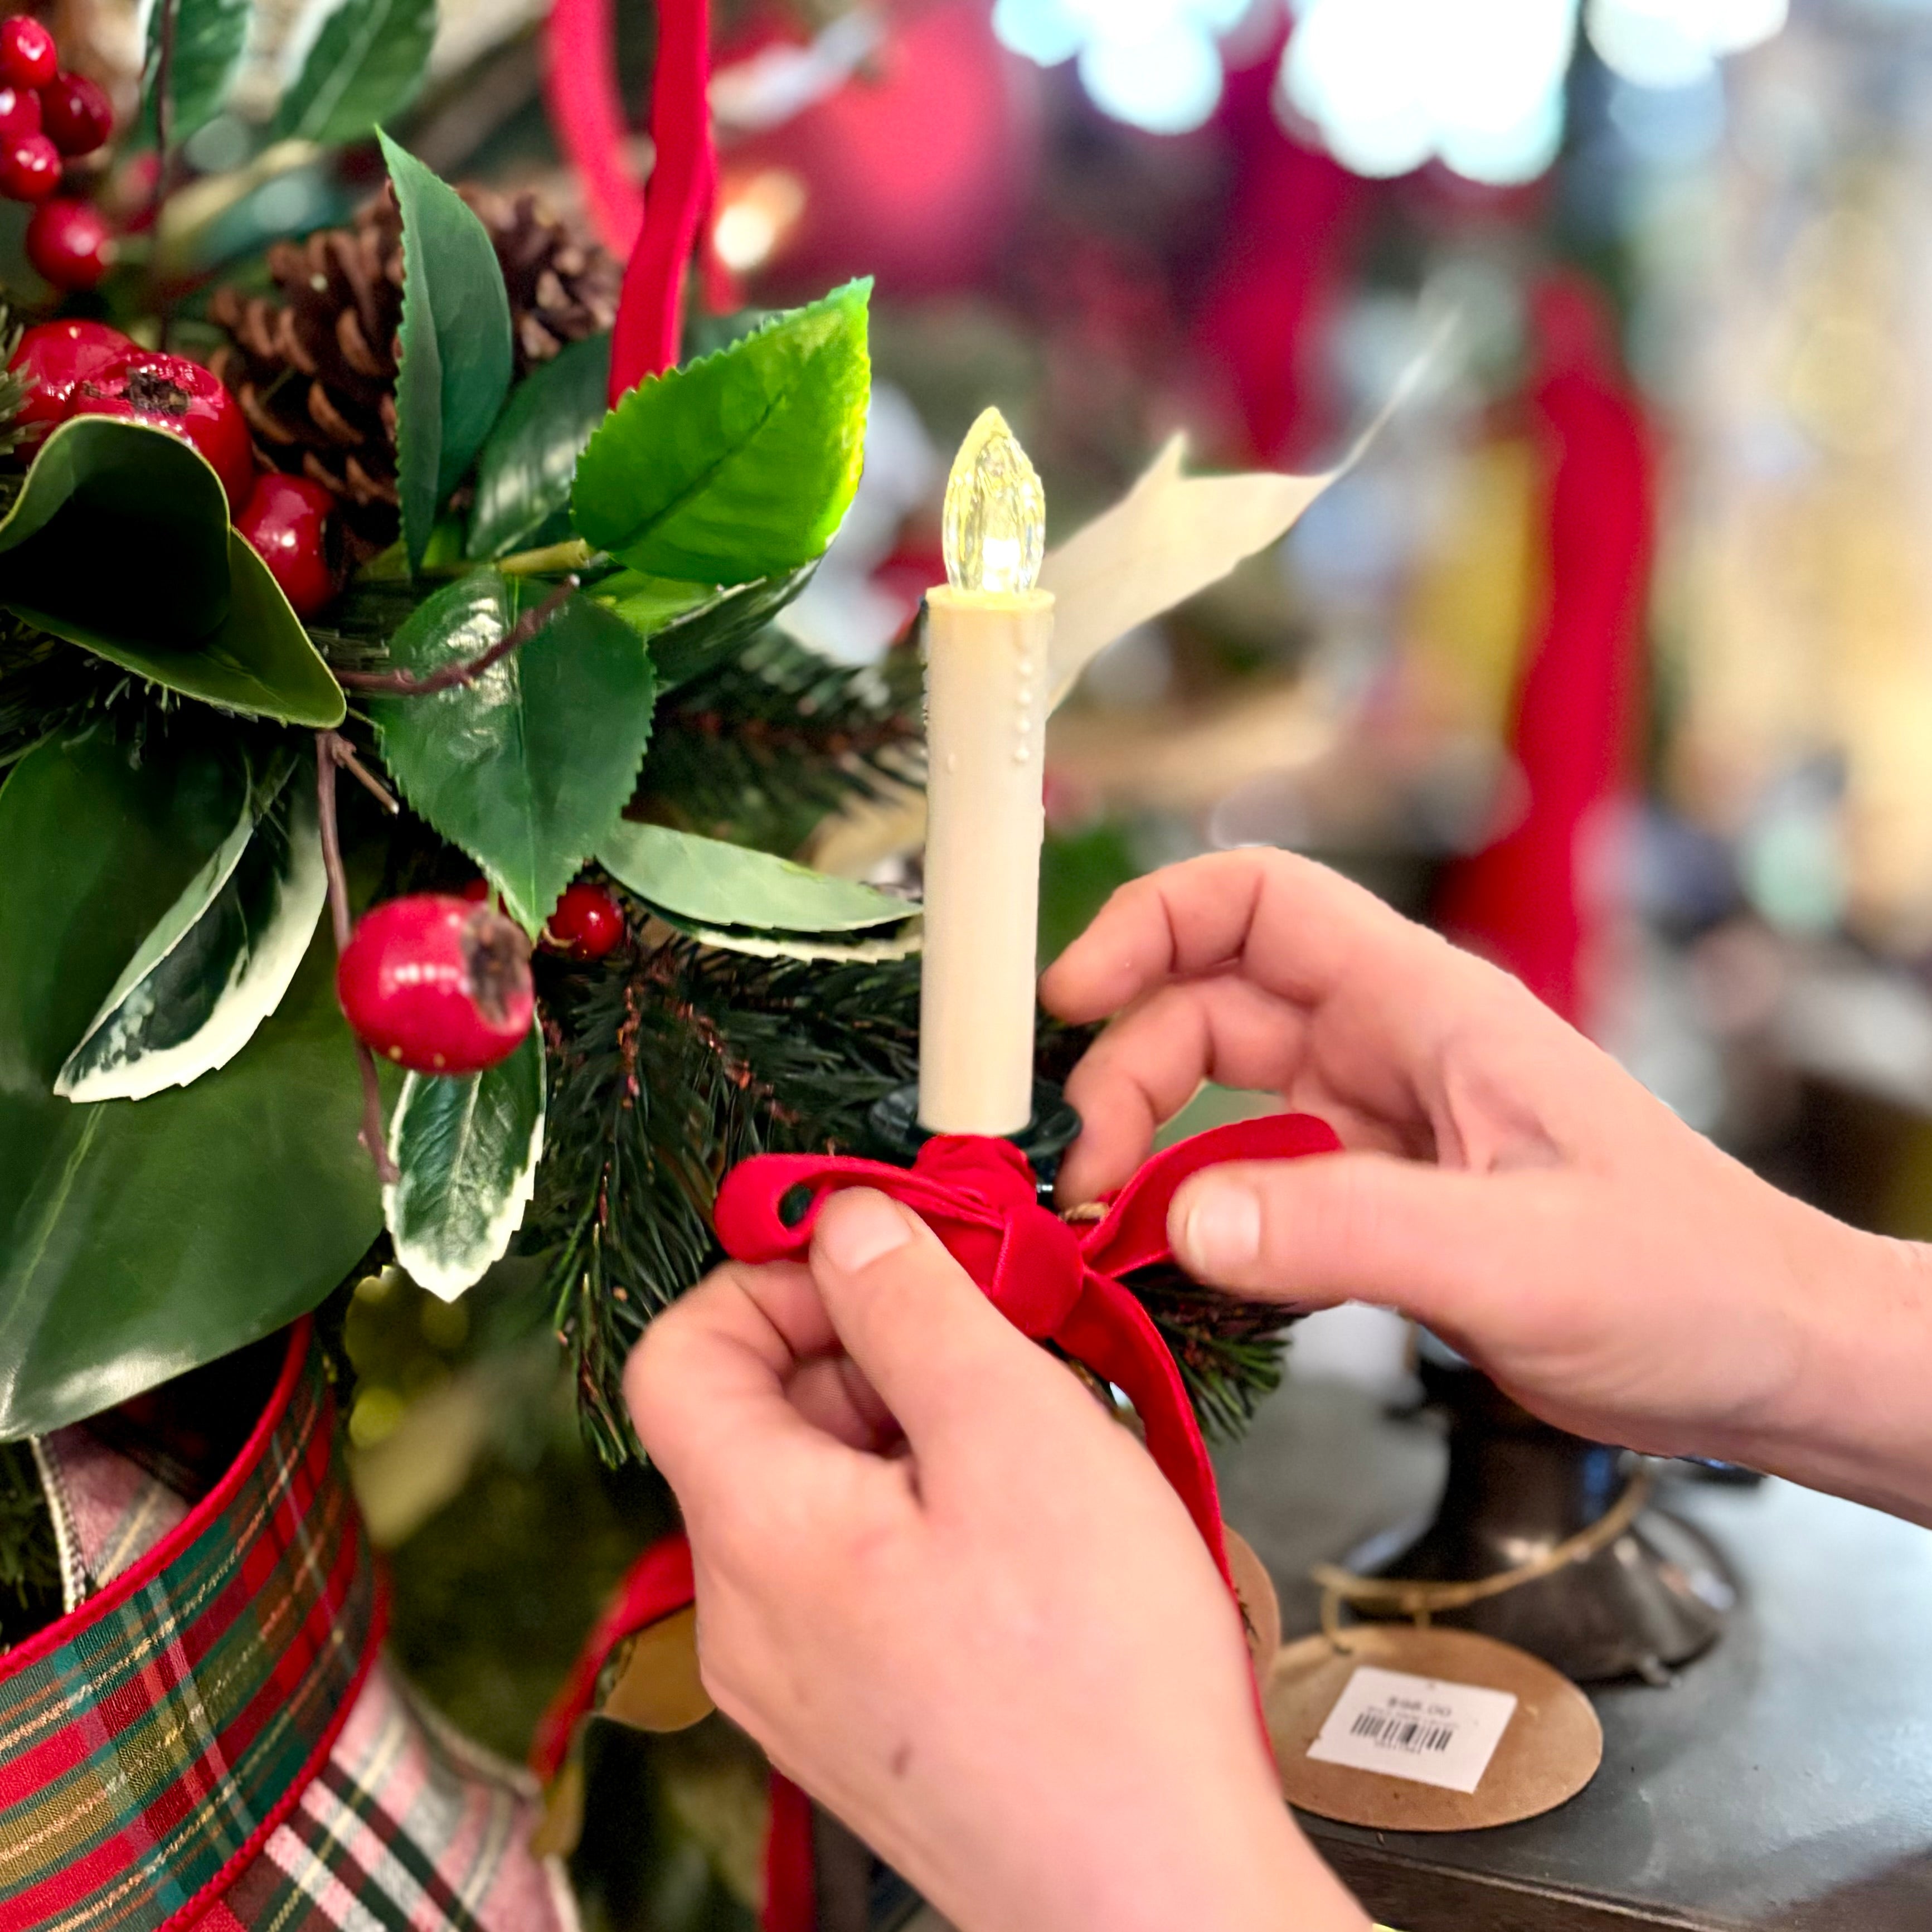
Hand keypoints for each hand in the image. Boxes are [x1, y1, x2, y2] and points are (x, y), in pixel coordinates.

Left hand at [627, 1187, 1367, 1931]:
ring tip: (1030, 1439)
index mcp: (756, 1535)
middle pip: (756, 1418)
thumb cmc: (1097, 1680)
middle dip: (866, 1348)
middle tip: (993, 1339)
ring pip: (817, 1492)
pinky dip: (927, 1510)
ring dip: (910, 1428)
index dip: (768, 1277)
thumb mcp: (1010, 1430)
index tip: (880, 1257)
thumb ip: (910, 1307)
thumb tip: (844, 1223)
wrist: (1153, 1893)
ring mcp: (798, 1682)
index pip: (679, 1353)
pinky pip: (857, 1570)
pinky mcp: (859, 1718)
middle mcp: (747, 1619)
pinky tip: (1029, 1529)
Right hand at [1042, 849, 1931, 1524]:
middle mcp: (1392, 1048)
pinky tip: (1182, 1268)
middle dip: (1127, 1074)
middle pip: (1210, 1006)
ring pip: (1221, 1094)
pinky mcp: (1380, 1198)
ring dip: (1151, 1146)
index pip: (1256, 902)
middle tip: (1085, 1178)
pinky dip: (1200, 1211)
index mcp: (1427, 1009)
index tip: (1069, 1000)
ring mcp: (1382, 1123)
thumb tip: (1183, 1218)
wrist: (1766, 1357)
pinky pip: (1254, 1178)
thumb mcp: (1515, 1255)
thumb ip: (1348, 1232)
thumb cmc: (1687, 1282)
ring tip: (1113, 1228)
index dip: (1149, 925)